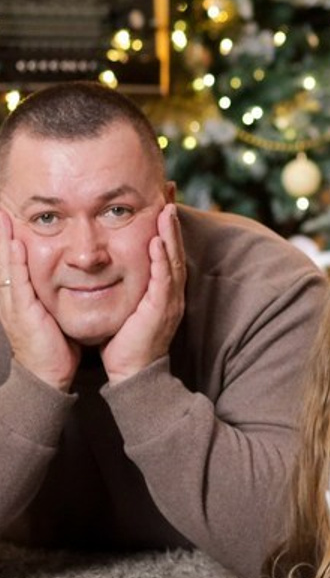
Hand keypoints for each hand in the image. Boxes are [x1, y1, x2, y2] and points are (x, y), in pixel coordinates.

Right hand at [0, 211, 79, 390]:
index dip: (10, 235)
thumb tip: (74, 270)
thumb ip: (57, 291)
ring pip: (6, 264)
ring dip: (2, 238)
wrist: (50, 375)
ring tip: (1, 213)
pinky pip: (16, 281)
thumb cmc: (56, 343)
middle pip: (4, 256)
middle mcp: (13, 295)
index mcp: (22, 294)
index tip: (9, 209)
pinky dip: (14, 261)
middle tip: (0, 203)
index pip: (15, 258)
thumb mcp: (54, 310)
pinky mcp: (21, 312)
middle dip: (1, 230)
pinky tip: (14, 243)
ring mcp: (13, 303)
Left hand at [101, 203, 185, 383]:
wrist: (132, 372)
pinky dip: (161, 259)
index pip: (166, 249)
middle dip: (171, 220)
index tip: (161, 199)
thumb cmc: (125, 340)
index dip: (165, 224)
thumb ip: (125, 283)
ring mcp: (169, 299)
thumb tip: (108, 262)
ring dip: (170, 233)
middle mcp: (171, 290)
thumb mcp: (127, 305)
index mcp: (163, 288)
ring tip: (166, 210)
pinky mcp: (162, 309)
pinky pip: (164, 280)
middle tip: (168, 192)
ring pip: (172, 259)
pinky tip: (156, 242)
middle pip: (173, 247)